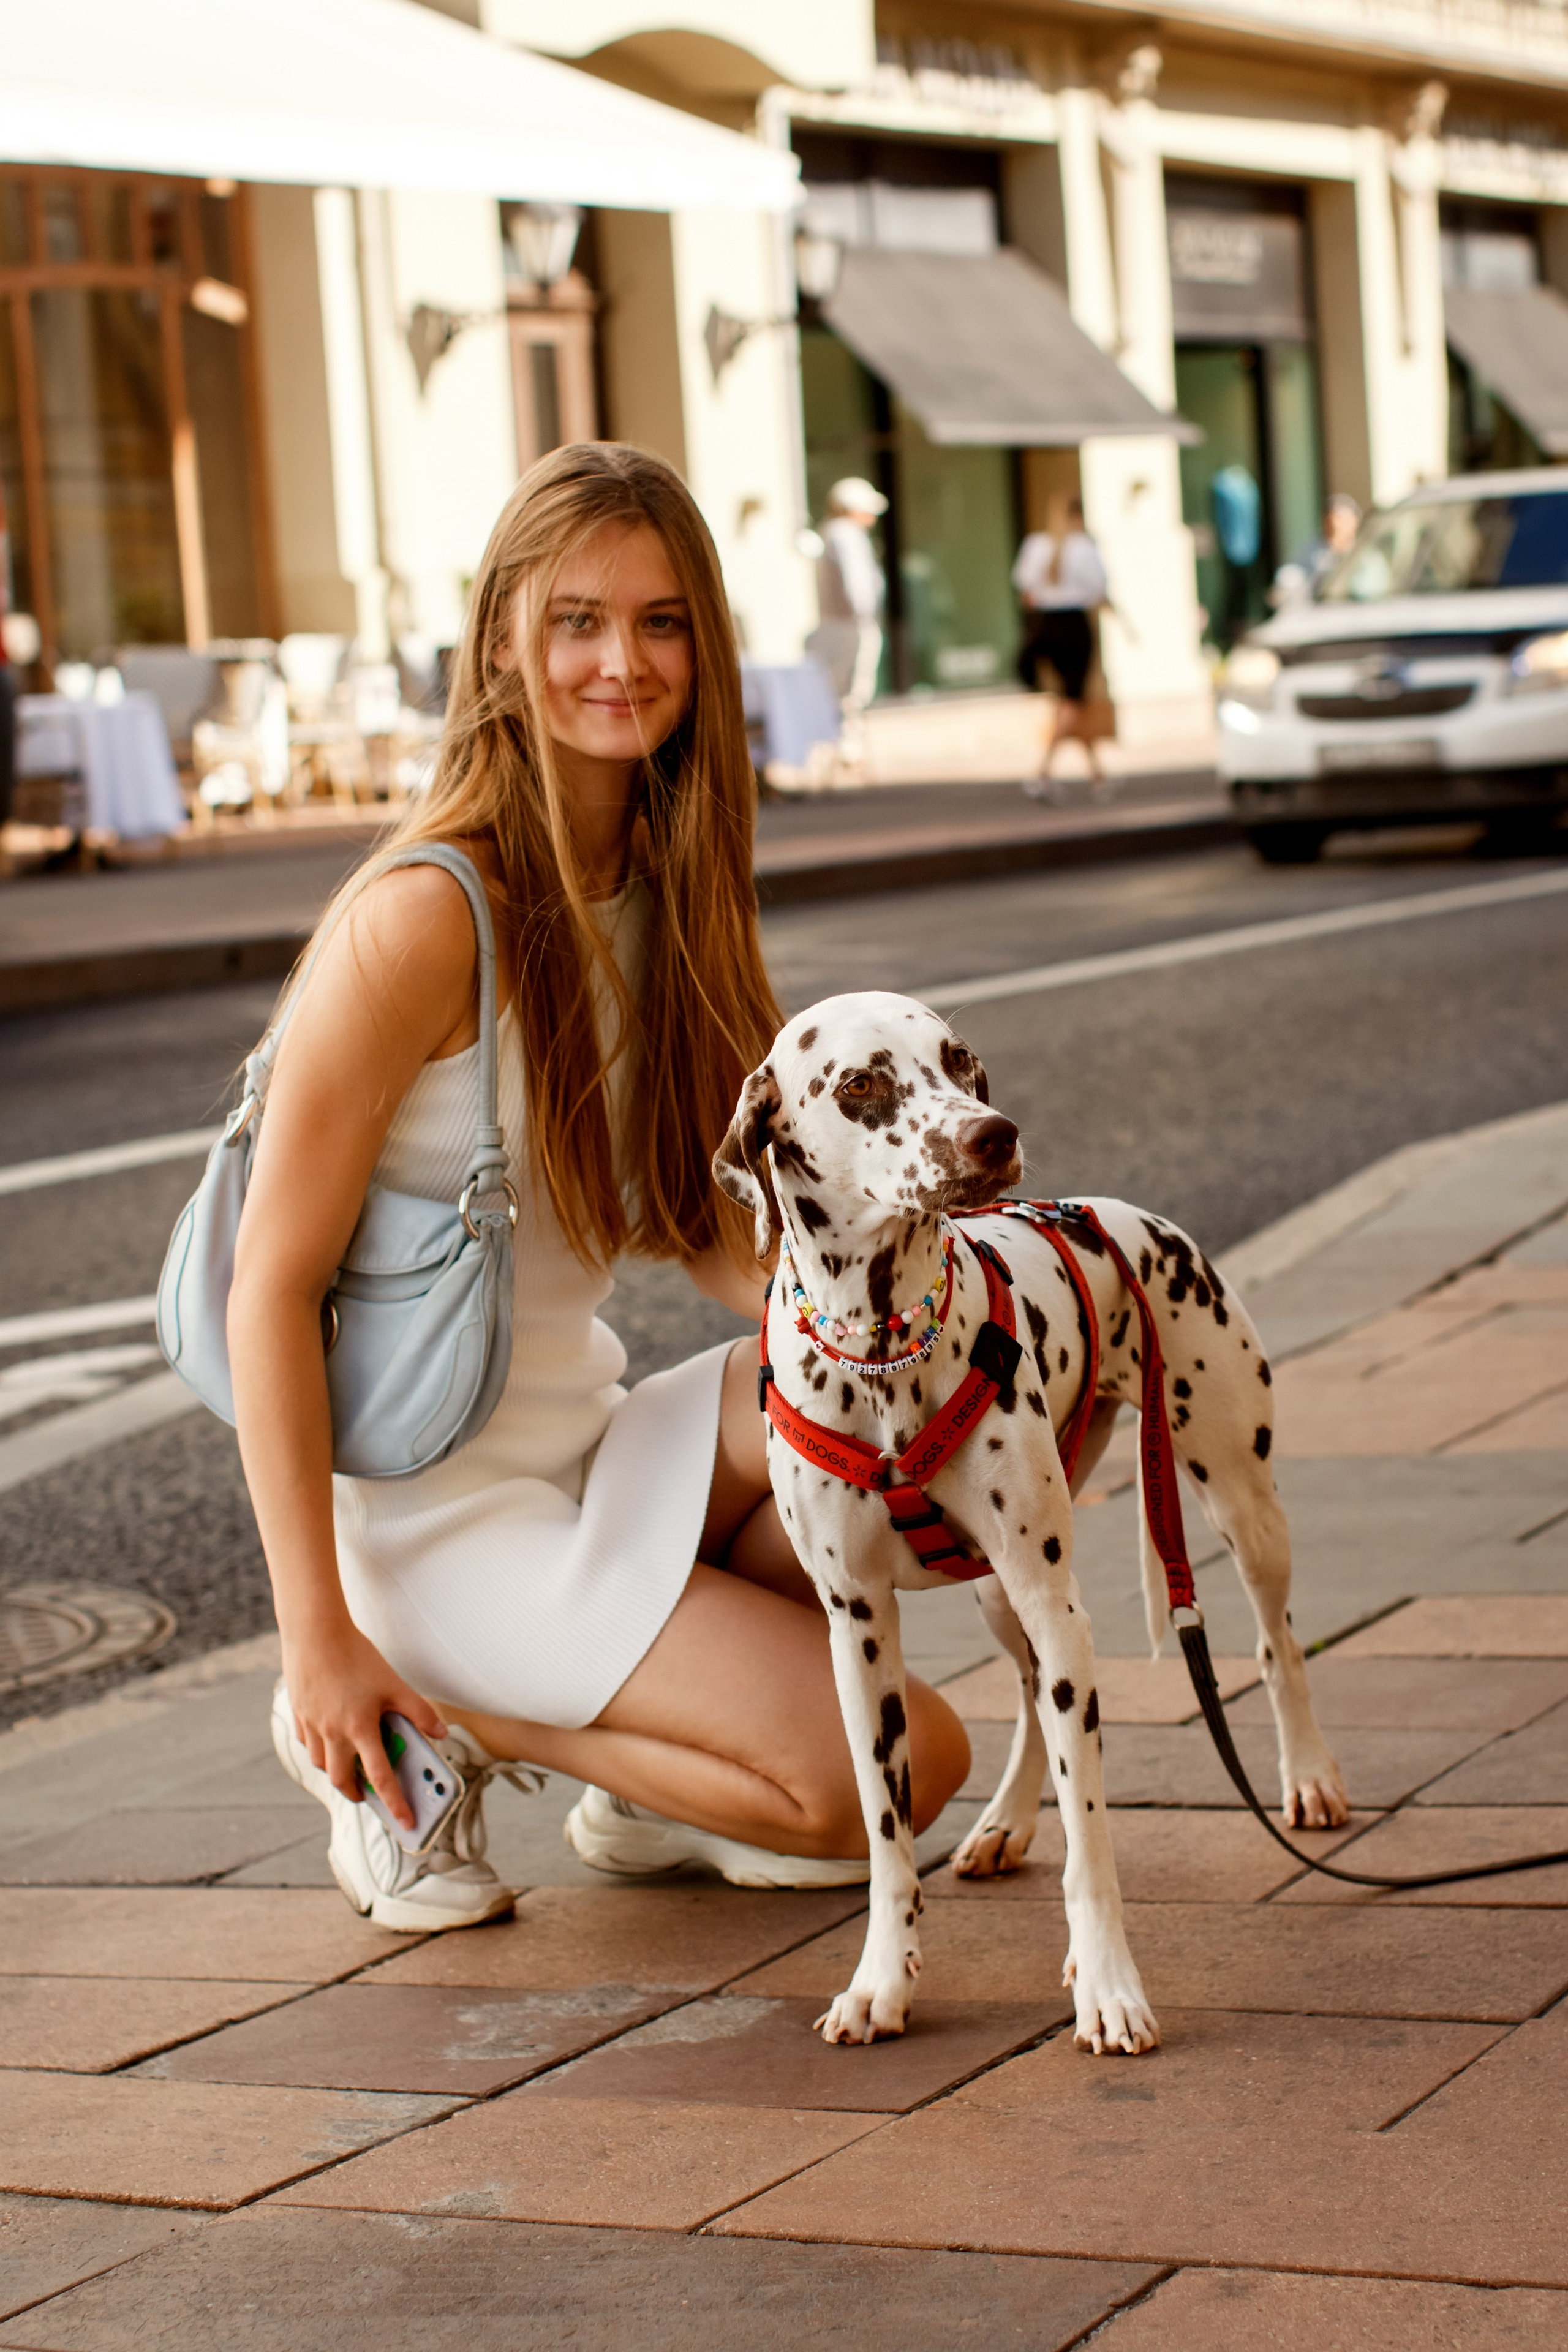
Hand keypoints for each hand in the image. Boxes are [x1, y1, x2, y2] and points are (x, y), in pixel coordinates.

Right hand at [280, 1619, 447, 1830]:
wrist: (315, 1632)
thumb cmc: (357, 1656)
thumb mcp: (394, 1684)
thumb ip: (418, 1711)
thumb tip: (441, 1733)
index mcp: (360, 1728)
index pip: (381, 1778)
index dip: (395, 1804)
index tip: (406, 1823)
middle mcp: (333, 1733)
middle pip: (343, 1781)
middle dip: (357, 1793)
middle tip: (367, 1794)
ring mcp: (312, 1726)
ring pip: (321, 1765)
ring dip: (337, 1772)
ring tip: (350, 1766)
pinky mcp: (298, 1714)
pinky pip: (307, 1744)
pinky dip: (319, 1750)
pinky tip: (328, 1741)